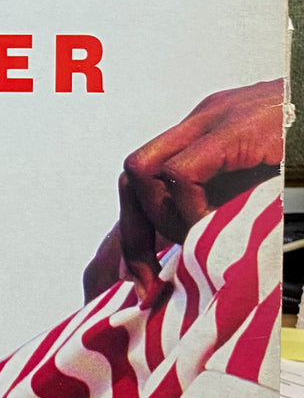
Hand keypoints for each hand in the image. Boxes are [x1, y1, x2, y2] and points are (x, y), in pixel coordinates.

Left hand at [84, 79, 283, 302]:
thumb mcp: (264, 180)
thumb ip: (228, 202)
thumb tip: (196, 250)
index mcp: (210, 130)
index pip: (144, 173)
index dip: (136, 226)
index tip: (138, 273)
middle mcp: (204, 119)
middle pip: (133, 172)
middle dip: (134, 232)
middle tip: (147, 279)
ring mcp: (218, 119)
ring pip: (142, 170)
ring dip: (163, 220)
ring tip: (199, 244)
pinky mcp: (238, 129)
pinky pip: (182, 174)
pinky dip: (192, 210)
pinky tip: (221, 226)